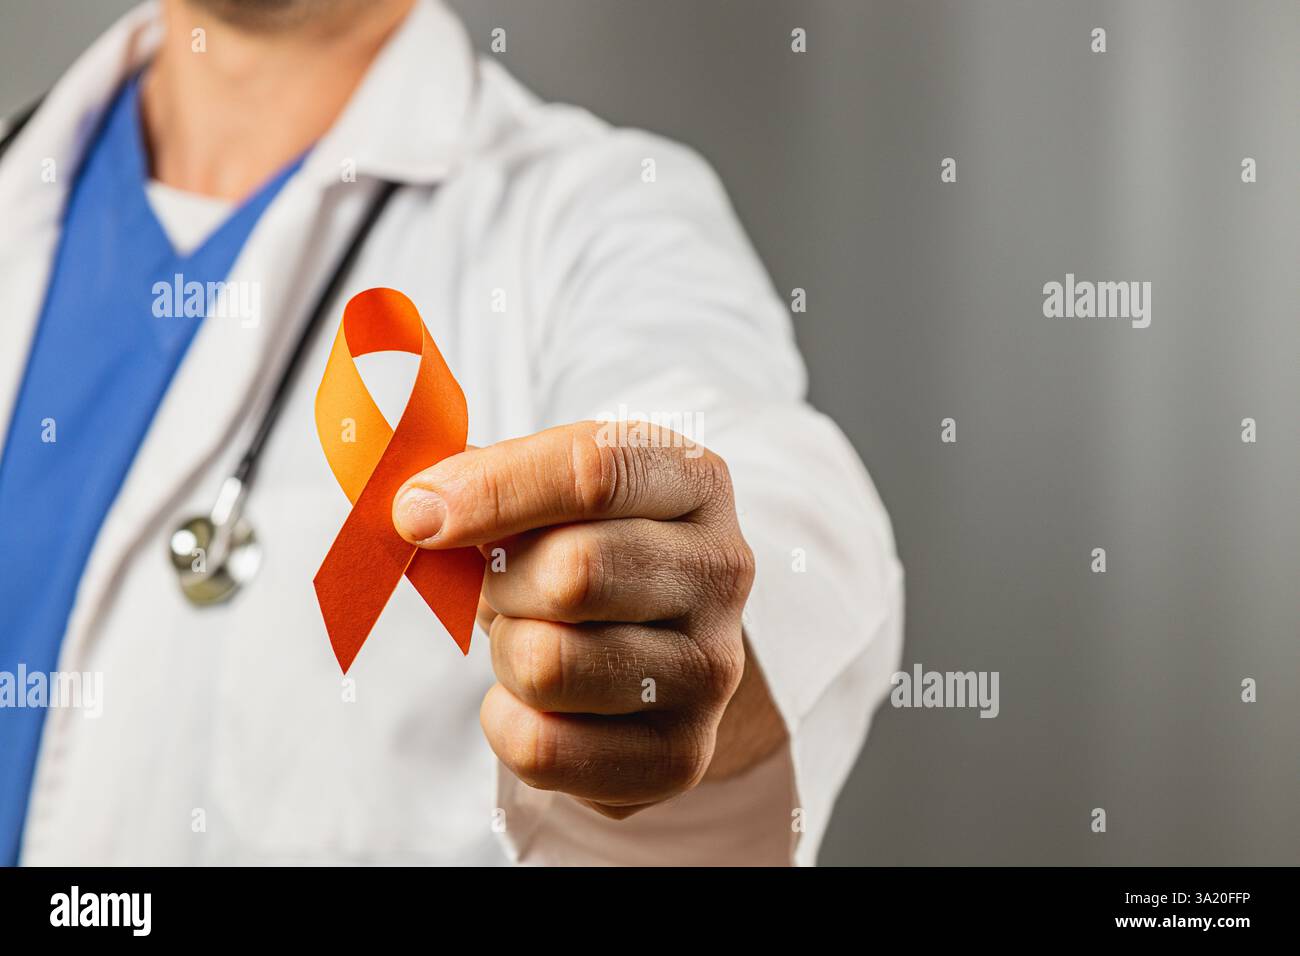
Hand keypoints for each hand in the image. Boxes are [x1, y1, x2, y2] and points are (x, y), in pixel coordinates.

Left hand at [392, 421, 756, 817]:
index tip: (418, 514)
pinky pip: (543, 748)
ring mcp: (711, 670)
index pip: (596, 471)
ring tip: (531, 638)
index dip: (494, 490)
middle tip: (502, 587)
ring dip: (507, 652)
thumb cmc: (587, 546)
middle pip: (574, 573)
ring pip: (548, 665)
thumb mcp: (553, 486)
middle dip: (503, 584)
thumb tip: (419, 507)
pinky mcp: (681, 756)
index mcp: (695, 481)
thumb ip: (488, 477)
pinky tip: (536, 701)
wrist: (658, 644)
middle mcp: (722, 571)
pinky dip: (507, 723)